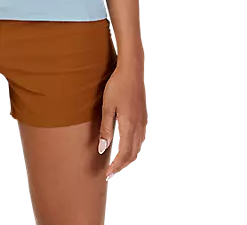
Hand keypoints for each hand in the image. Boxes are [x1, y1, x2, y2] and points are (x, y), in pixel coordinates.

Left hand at [97, 62, 147, 180]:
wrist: (132, 70)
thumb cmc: (117, 86)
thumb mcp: (107, 107)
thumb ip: (106, 129)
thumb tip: (102, 149)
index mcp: (129, 126)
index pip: (124, 154)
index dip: (116, 167)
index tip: (108, 175)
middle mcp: (139, 127)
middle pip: (133, 154)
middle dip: (122, 166)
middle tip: (111, 174)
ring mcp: (144, 122)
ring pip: (138, 148)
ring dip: (129, 158)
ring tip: (118, 164)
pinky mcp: (144, 116)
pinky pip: (141, 139)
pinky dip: (134, 148)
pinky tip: (128, 147)